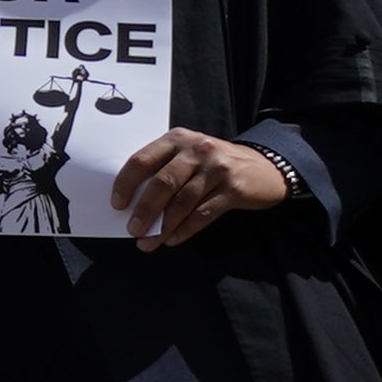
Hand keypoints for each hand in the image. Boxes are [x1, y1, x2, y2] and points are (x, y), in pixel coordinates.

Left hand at [111, 131, 287, 249]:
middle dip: (144, 210)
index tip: (116, 204)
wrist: (264, 167)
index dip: (126, 183)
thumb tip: (132, 200)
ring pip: (182, 202)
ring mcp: (217, 169)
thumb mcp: (189, 154)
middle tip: (132, 230)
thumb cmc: (215, 164)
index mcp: (177, 139)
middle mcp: (197, 150)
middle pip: (162, 183)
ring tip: (148, 242)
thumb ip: (164, 167)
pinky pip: (203, 214)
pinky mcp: (233, 189)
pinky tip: (172, 240)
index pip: (142, 159)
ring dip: (162, 226)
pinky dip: (185, 229)